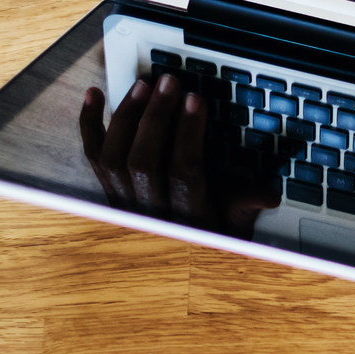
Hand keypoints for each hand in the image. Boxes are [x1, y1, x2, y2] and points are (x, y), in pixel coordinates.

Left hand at [78, 72, 278, 235]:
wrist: (174, 270)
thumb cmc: (210, 242)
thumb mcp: (237, 231)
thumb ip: (245, 209)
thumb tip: (265, 195)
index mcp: (186, 220)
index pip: (183, 173)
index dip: (188, 133)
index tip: (196, 100)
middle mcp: (149, 213)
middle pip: (142, 161)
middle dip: (155, 117)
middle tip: (168, 83)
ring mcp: (123, 203)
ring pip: (113, 158)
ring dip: (126, 117)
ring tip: (142, 86)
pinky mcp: (108, 192)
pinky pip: (93, 158)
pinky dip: (90, 124)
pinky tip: (94, 96)